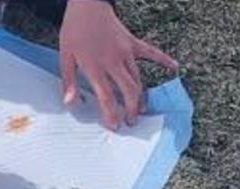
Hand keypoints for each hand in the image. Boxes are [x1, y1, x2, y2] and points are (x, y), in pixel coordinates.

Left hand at [59, 0, 177, 129]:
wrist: (87, 5)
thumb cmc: (75, 30)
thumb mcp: (65, 56)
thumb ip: (68, 81)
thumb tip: (70, 102)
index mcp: (95, 67)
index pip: (107, 97)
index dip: (111, 114)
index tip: (114, 126)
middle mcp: (113, 62)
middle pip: (128, 91)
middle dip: (131, 110)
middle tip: (130, 122)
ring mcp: (126, 52)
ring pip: (138, 79)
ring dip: (139, 96)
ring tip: (139, 109)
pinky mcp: (133, 43)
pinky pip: (151, 53)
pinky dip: (164, 60)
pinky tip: (175, 67)